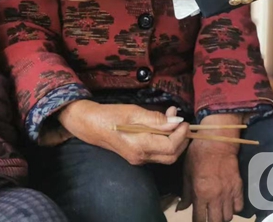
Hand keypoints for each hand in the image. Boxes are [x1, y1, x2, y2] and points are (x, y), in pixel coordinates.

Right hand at [58, 100, 189, 165]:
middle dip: (181, 140)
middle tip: (180, 121)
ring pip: (166, 156)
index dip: (181, 134)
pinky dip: (165, 142)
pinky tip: (161, 127)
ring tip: (171, 120)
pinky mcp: (136, 156)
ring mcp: (138, 159)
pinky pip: (157, 153)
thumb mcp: (133, 112)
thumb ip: (156, 119)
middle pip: (171, 156)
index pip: (170, 146)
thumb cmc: (110, 115)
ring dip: (174, 140)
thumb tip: (176, 121)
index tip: (183, 120)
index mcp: (139, 146)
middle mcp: (140, 157)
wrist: (89, 125)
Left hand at [181, 114, 244, 221]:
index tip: (197, 220)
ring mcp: (229, 193)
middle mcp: (216, 197)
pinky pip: (239, 207)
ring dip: (221, 216)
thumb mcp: (187, 172)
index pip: (199, 218)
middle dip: (210, 221)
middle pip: (216, 221)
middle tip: (207, 217)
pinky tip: (228, 203)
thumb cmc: (198, 155)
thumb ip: (186, 193)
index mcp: (201, 193)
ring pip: (228, 216)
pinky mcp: (238, 187)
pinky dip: (233, 208)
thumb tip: (181, 208)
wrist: (218, 142)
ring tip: (217, 210)